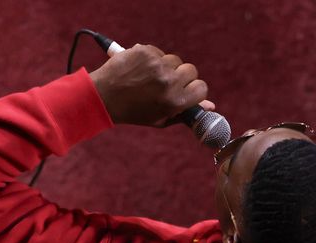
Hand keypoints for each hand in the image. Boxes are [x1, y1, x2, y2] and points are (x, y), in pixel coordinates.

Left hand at [89, 44, 212, 126]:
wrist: (104, 96)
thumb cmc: (135, 112)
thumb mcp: (162, 118)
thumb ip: (186, 112)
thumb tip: (211, 106)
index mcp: (175, 101)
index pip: (201, 88)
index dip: (194, 89)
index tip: (187, 91)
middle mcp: (169, 82)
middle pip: (191, 70)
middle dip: (182, 76)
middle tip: (167, 84)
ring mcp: (157, 64)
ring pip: (175, 60)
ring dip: (167, 67)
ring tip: (150, 78)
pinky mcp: (146, 51)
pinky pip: (159, 52)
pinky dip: (153, 59)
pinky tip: (141, 69)